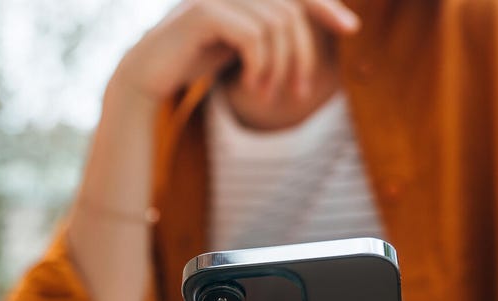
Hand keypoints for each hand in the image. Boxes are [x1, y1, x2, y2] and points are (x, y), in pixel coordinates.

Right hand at [112, 0, 359, 105]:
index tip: (350, 28)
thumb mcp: (243, 45)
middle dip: (303, 55)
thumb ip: (273, 32)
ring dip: (281, 66)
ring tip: (268, 95)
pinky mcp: (204, 12)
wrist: (147, 76)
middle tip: (298, 92)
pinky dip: (261, 65)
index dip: (325, 5)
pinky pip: (254, 35)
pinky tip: (252, 88)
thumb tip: (323, 26)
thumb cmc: (195, 59)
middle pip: (292, 11)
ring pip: (278, 24)